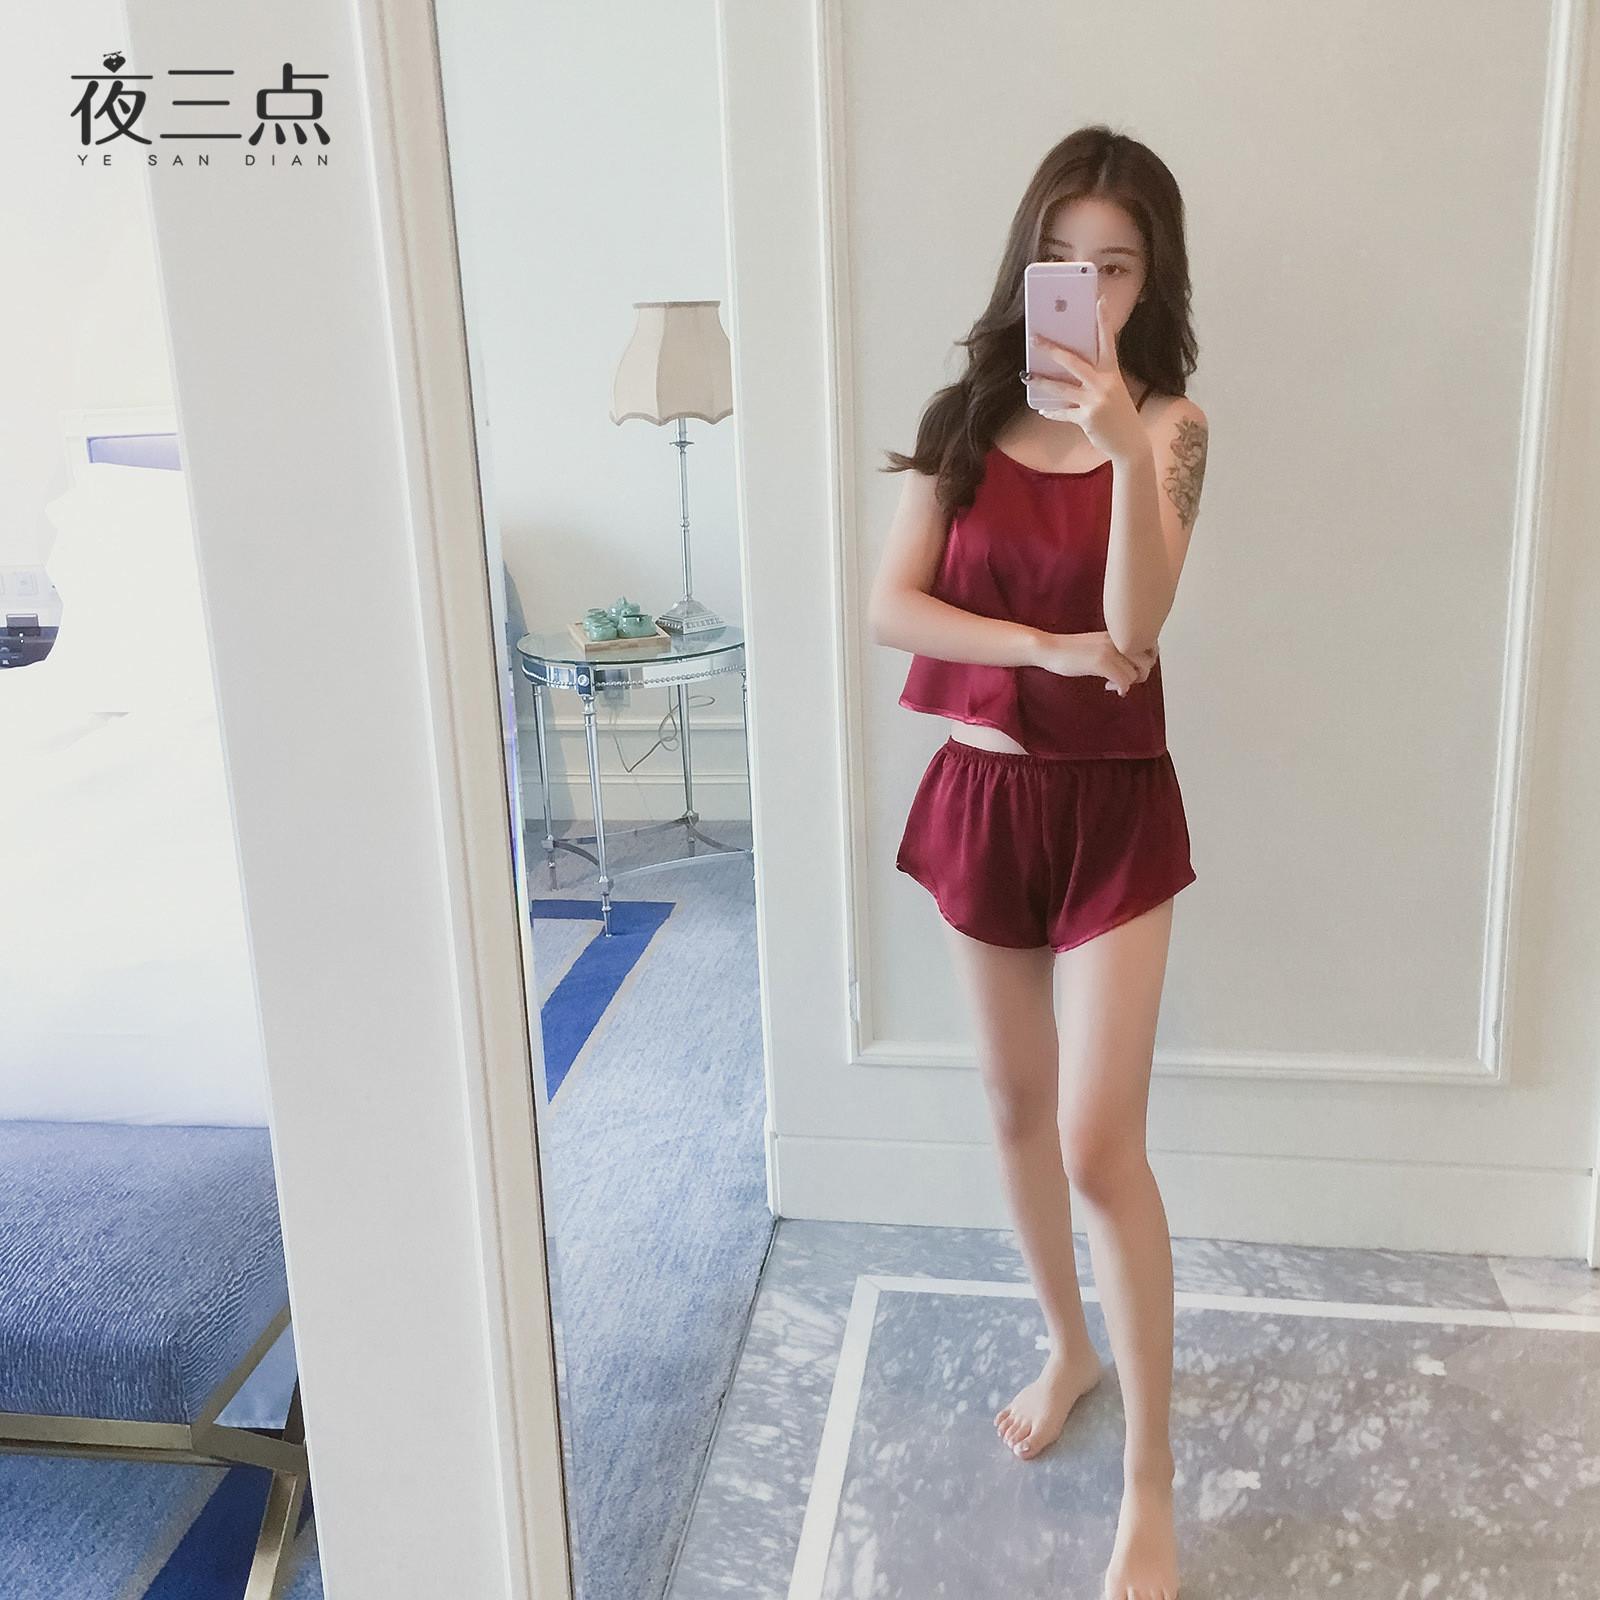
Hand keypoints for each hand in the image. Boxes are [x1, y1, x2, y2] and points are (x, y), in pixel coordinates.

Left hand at [1024, 296, 1144, 459]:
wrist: (1130, 444)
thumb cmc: (1120, 415)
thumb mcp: (1113, 391)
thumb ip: (1096, 379)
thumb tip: (1070, 369)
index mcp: (1112, 373)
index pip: (1107, 342)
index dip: (1103, 321)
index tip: (1099, 301)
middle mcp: (1104, 384)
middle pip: (1074, 361)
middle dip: (1052, 349)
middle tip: (1034, 338)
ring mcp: (1095, 401)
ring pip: (1062, 388)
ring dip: (1042, 382)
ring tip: (1026, 376)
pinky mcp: (1087, 418)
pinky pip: (1064, 413)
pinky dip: (1053, 412)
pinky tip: (1043, 409)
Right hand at [1032, 631, 1157, 696]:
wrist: (1049, 648)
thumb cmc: (1068, 650)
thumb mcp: (1097, 645)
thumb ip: (1114, 650)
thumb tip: (1130, 665)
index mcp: (1117, 633)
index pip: (1149, 645)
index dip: (1145, 661)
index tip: (1132, 669)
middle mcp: (1117, 639)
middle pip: (1147, 660)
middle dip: (1140, 674)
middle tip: (1126, 680)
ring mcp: (1109, 650)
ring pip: (1137, 671)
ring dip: (1129, 683)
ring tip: (1114, 685)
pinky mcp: (1101, 662)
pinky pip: (1124, 679)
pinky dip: (1121, 688)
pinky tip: (1109, 687)